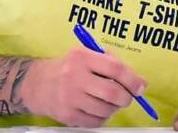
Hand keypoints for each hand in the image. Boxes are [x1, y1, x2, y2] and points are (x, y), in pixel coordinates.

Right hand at [20, 47, 145, 126]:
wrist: (36, 84)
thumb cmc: (71, 68)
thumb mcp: (88, 55)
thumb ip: (112, 64)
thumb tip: (139, 83)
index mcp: (82, 57)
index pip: (116, 69)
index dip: (133, 80)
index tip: (140, 87)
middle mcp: (74, 77)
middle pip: (112, 93)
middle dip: (126, 98)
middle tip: (127, 97)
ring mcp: (69, 98)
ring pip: (106, 110)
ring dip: (114, 108)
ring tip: (110, 102)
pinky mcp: (66, 115)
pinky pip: (95, 122)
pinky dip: (103, 118)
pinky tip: (98, 109)